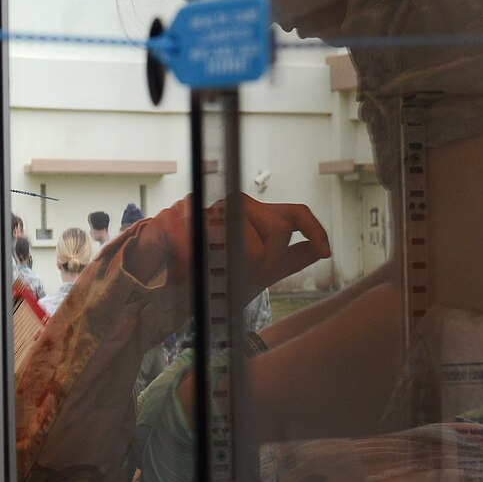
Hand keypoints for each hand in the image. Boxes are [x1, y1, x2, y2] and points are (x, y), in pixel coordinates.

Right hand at [119, 195, 328, 301]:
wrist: (155, 273)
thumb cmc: (208, 272)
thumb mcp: (253, 273)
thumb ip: (285, 260)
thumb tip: (322, 250)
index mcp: (254, 216)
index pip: (294, 214)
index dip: (315, 229)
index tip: (327, 251)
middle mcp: (232, 206)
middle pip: (277, 232)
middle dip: (264, 263)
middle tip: (237, 275)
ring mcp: (202, 208)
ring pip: (242, 244)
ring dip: (228, 269)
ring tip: (207, 274)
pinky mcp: (172, 219)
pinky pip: (198, 248)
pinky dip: (191, 269)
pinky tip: (184, 275)